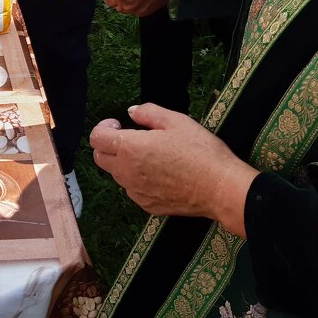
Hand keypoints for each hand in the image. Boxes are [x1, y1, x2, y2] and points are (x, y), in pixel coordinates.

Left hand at [89, 104, 257, 236]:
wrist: (220, 188)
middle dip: (109, 145)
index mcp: (130, 148)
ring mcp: (135, 192)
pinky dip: (138, 180)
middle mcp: (127, 172)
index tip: (118, 124)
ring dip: (124, 163)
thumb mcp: (176, 121)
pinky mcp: (147, 205)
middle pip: (100, 158)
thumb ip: (148, 112)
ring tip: (150, 155)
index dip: (104, 128)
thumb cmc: (200, 152)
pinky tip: (160, 173)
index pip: (97, 138)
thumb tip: (132, 112)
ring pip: (117, 175)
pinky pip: (133, 190)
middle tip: (129, 138)